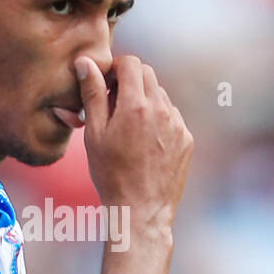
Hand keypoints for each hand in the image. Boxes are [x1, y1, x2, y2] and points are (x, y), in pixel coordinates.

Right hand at [75, 54, 192, 233]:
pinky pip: (172, 117)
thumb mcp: (94, 134)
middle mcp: (162, 110)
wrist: (140, 211)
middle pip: (148, 75)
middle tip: (114, 104)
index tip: (106, 84)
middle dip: (130, 81)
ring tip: (129, 129)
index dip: (116, 69)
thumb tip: (86, 63)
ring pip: (160, 96)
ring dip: (144, 101)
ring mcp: (178, 125)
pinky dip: (158, 120)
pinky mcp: (187, 139)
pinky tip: (145, 143)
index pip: (131, 63)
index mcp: (136, 105)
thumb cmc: (111, 175)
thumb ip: (93, 94)